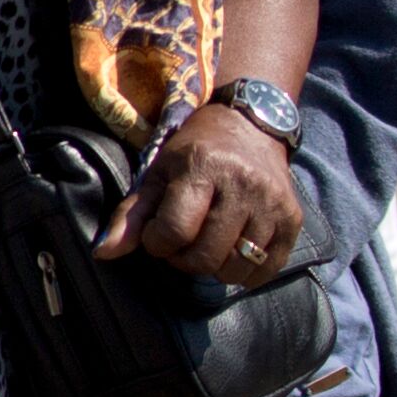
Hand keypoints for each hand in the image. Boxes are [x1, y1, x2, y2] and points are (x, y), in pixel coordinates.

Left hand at [110, 100, 305, 286]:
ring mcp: (272, 203)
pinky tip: (233, 251)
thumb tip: (104, 253)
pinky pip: (266, 270)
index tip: (159, 231)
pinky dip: (245, 272)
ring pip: (235, 268)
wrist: (250, 125)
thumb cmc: (196, 151)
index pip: (173, 232)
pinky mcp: (293, 219)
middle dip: (183, 259)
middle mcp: (243, 184)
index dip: (157, 242)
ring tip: (207, 244)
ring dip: (214, 267)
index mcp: (203, 167)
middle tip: (182, 241)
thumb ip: (132, 214)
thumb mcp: (159, 172)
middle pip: (205, 257)